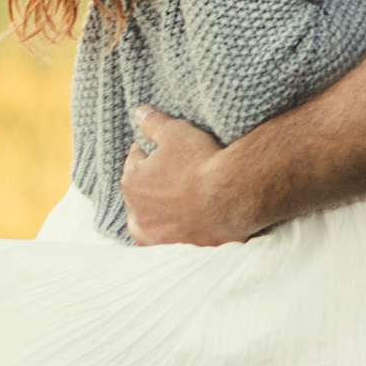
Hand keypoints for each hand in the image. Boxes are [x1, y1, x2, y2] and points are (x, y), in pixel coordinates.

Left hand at [122, 105, 253, 245]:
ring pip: (149, 224)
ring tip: (176, 205)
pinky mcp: (177, 252)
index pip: (135, 161)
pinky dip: (174, 235)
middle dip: (150, 186)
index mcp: (131, 183)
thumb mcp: (176, 132)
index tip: (165, 151)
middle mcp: (137, 215)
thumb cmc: (202, 162)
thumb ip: (153, 123)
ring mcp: (157, 238)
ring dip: (157, 215)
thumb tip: (138, 113)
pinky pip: (170, 243)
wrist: (234, 197)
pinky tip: (186, 226)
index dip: (151, 153)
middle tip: (173, 177)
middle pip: (140, 195)